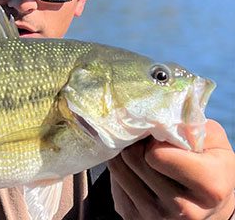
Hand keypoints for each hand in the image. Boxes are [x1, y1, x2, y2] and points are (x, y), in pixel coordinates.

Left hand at [109, 119, 234, 219]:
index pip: (156, 154)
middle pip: (133, 157)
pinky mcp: (134, 219)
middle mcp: (183, 210)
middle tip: (150, 142)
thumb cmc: (210, 164)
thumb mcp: (211, 140)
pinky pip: (113, 182)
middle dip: (139, 143)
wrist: (208, 205)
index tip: (166, 140)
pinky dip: (122, 170)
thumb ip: (187, 125)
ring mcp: (156, 218)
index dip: (157, 140)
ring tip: (144, 154)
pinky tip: (139, 171)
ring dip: (125, 154)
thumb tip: (152, 115)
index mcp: (209, 187)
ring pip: (118, 168)